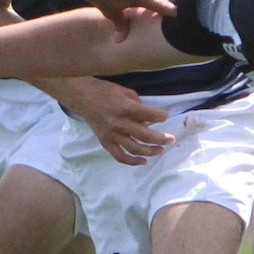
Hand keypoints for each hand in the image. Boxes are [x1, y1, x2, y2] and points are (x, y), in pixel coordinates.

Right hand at [52, 77, 168, 164]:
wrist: (82, 98)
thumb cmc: (105, 91)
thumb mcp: (126, 92)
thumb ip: (139, 105)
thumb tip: (147, 119)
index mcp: (126, 108)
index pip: (150, 115)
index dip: (161, 116)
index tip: (165, 117)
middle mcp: (120, 123)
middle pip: (145, 135)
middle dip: (161, 138)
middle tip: (171, 139)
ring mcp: (112, 135)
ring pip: (134, 148)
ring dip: (150, 151)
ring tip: (160, 150)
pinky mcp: (105, 142)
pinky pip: (119, 156)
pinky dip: (132, 161)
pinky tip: (143, 161)